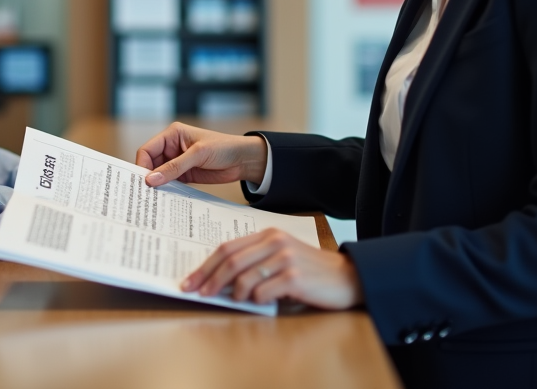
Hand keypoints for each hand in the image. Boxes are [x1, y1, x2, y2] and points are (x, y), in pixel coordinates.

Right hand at [136, 121, 267, 186]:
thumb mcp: (198, 155)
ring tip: (153, 198)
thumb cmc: (223, 147)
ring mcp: (178, 162)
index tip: (142, 181)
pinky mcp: (185, 174)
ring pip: (159, 174)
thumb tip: (151, 179)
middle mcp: (172, 147)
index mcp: (172, 134)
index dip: (142, 164)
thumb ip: (174, 167)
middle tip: (144, 193)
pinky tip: (165, 198)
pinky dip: (167, 190)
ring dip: (157, 185)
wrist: (243, 160)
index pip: (148, 149)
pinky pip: (170, 182)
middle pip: (150, 163)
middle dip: (148, 176)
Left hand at [182, 229, 363, 309]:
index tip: (190, 280)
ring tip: (237, 300)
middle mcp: (275, 242)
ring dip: (234, 293)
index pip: (227, 247)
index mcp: (269, 234)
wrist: (346, 278)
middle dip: (209, 279)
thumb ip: (255, 261)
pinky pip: (262, 292)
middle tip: (198, 293)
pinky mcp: (294, 277)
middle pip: (231, 261)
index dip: (206, 265)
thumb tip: (219, 279)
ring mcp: (285, 258)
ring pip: (244, 278)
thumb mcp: (281, 256)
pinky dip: (256, 301)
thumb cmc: (310, 270)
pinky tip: (261, 302)